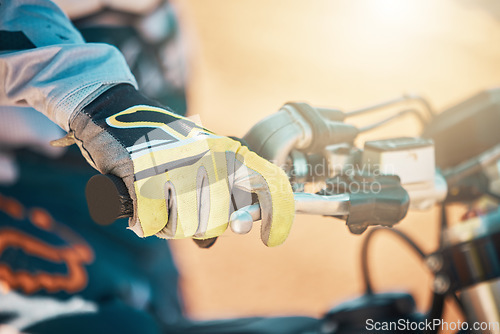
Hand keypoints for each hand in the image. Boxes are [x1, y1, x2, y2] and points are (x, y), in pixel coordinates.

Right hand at [70, 85, 293, 245]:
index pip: (269, 184)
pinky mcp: (144, 175)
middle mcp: (209, 157)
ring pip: (185, 227)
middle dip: (197, 225)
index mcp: (227, 151)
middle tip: (178, 207)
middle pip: (218, 223)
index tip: (271, 237)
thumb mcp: (196, 160)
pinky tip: (140, 201)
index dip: (277, 215)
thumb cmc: (160, 144)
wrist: (114, 111)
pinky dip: (144, 219)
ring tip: (158, 200)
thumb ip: (215, 196)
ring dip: (168, 223)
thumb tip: (217, 239)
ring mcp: (178, 166)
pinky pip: (153, 223)